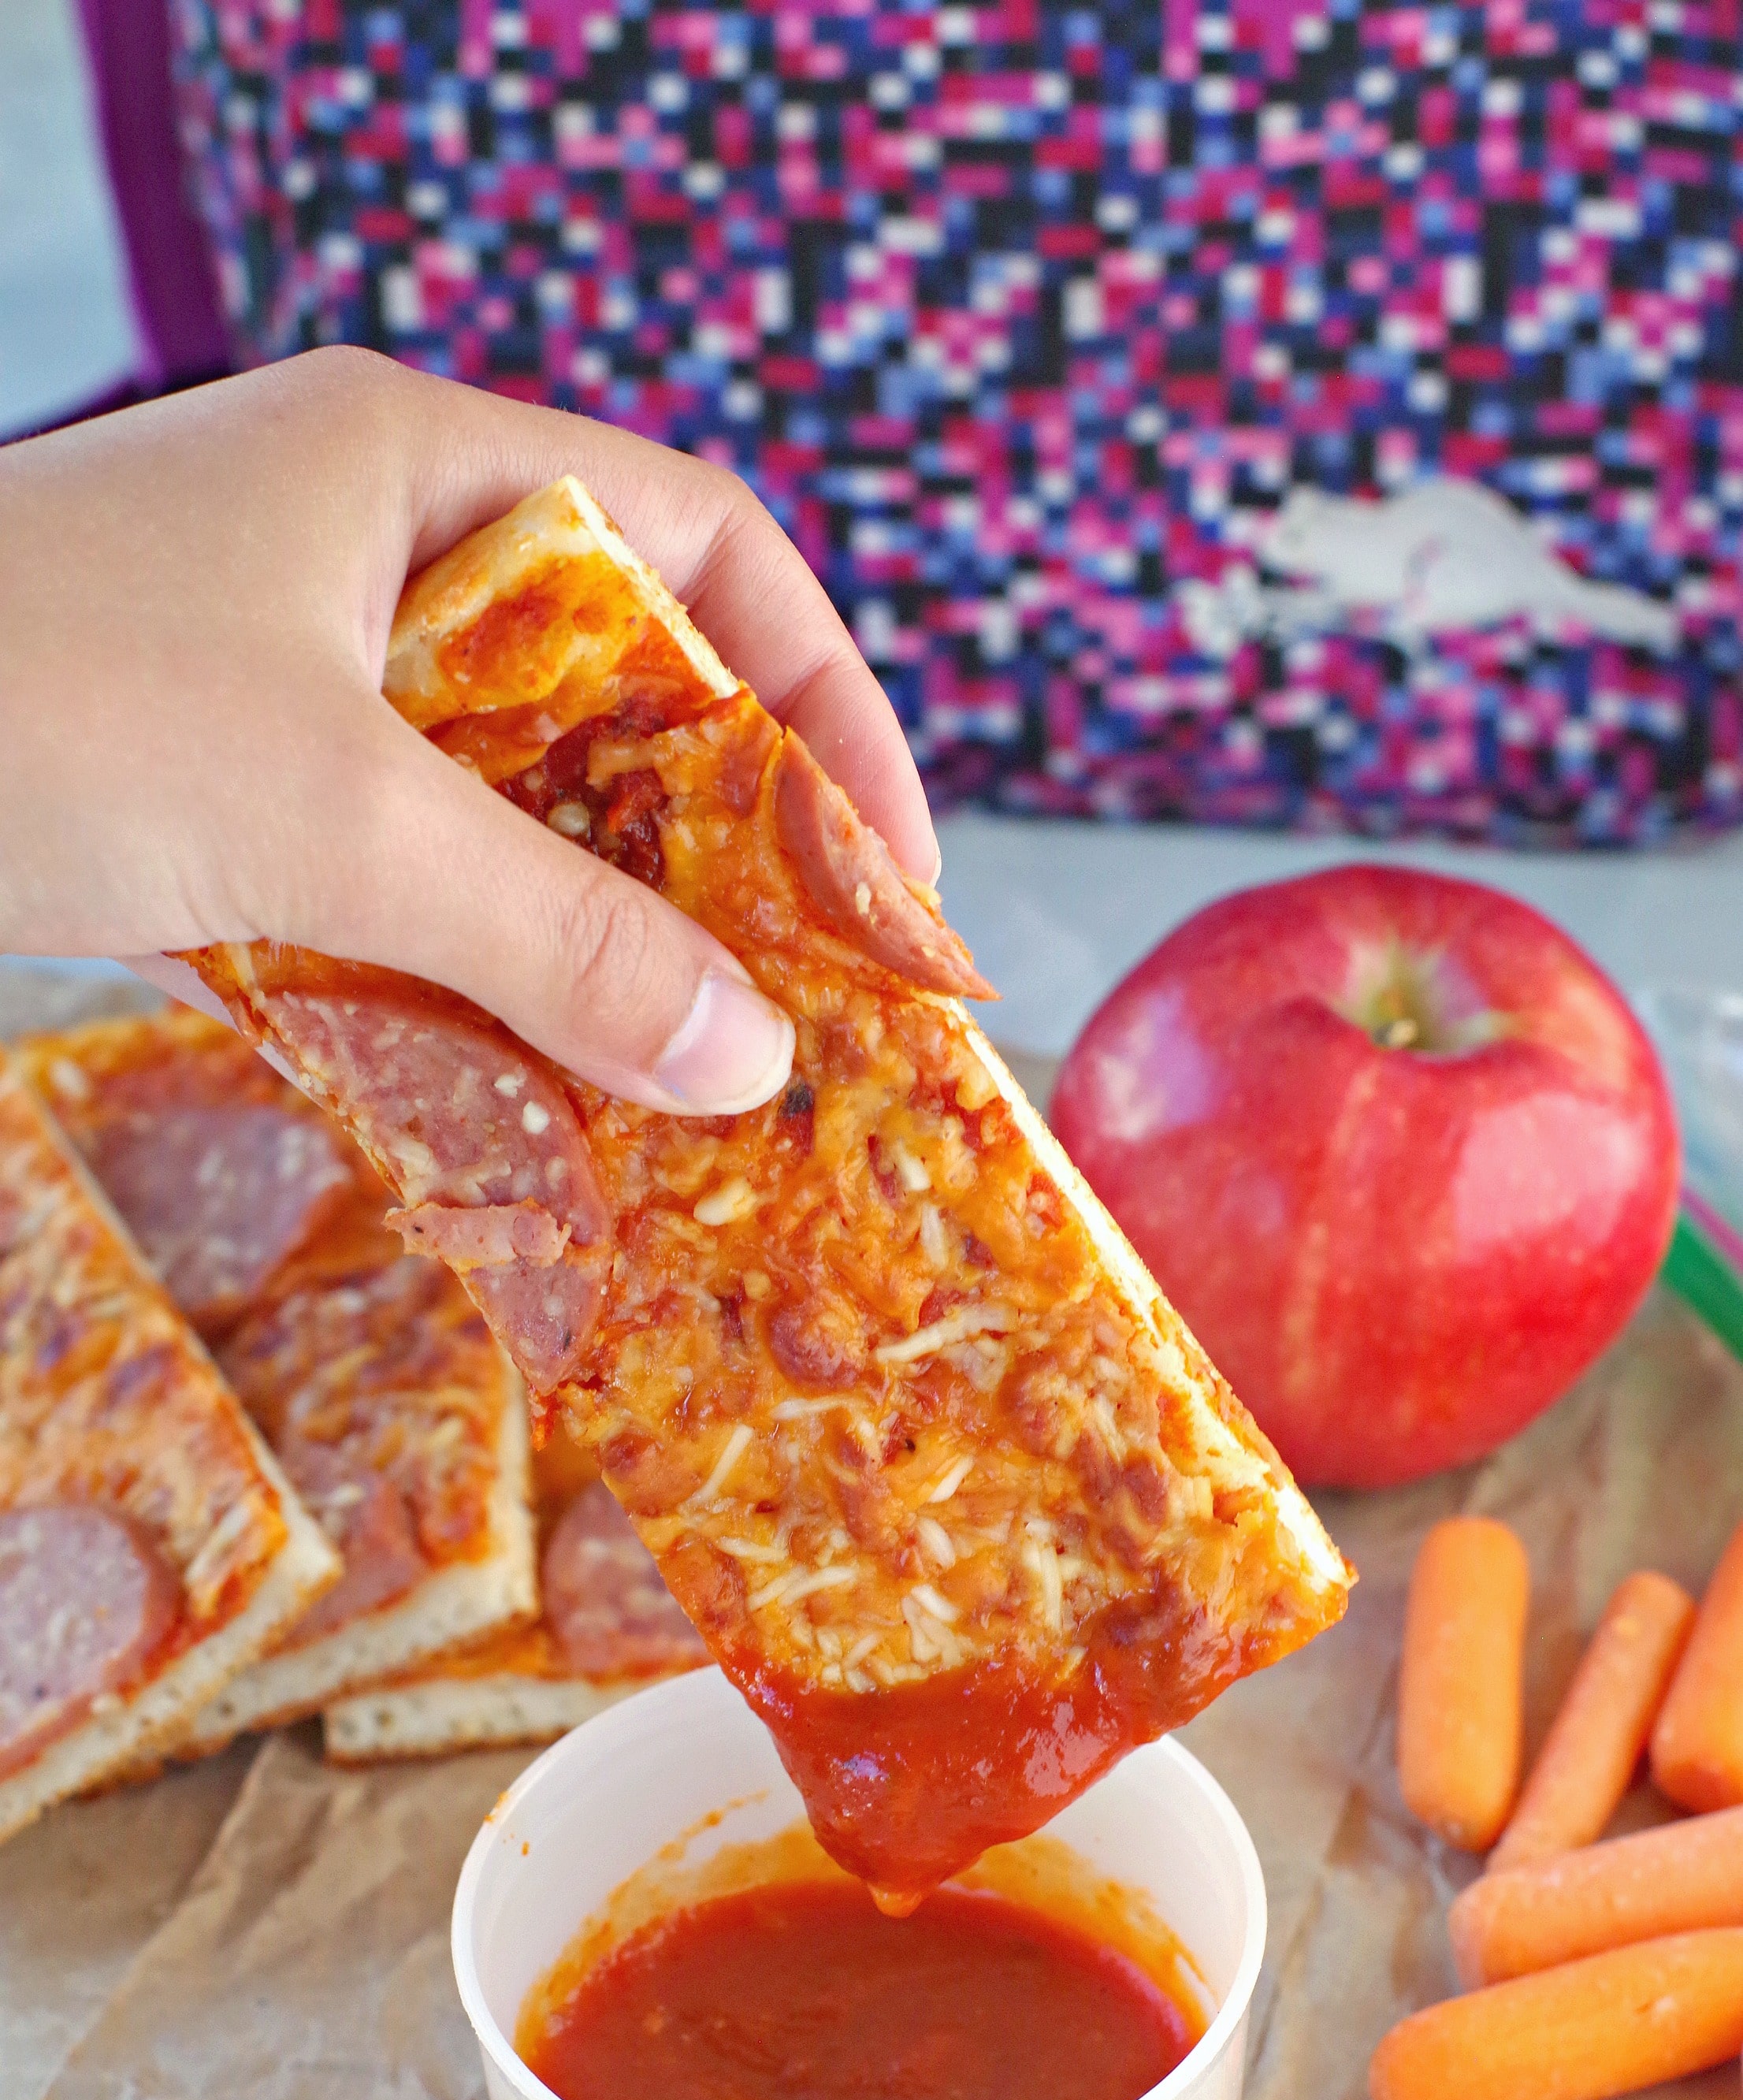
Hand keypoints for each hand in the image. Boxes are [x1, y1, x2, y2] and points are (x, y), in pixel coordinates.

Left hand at [0, 350, 940, 1112]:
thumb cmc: (35, 704)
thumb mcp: (334, 818)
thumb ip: (556, 938)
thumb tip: (753, 1062)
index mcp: (421, 470)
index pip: (703, 548)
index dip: (824, 698)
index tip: (882, 866)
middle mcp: (369, 555)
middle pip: (620, 688)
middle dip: (719, 846)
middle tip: (798, 999)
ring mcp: (288, 674)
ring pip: (508, 804)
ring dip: (593, 934)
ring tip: (683, 1073)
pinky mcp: (220, 790)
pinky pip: (400, 879)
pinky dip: (470, 976)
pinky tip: (528, 1088)